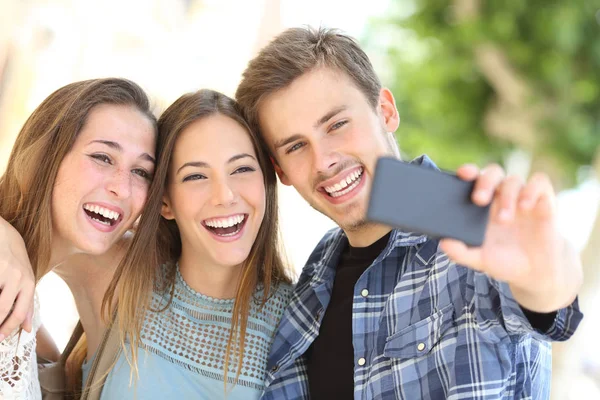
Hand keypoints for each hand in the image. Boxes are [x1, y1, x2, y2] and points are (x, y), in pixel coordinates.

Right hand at [0, 219, 34, 339]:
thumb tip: (27, 329)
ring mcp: (3, 271)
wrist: (3, 233)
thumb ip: (26, 303)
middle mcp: (17, 277)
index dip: (8, 328)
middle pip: (2, 309)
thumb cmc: (14, 260)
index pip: (19, 312)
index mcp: (28, 283)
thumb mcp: (25, 279)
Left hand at [439, 164, 582, 312]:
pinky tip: (525, 206)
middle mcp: (501, 196)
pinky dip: (532, 190)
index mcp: (482, 204)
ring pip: (513, 180)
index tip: (462, 174)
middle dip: (485, 182)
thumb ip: (461, 253)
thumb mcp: (480, 260)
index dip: (468, 171)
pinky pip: (539, 182)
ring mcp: (522, 197)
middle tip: (479, 200)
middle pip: (492, 173)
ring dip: (507, 197)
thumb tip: (443, 244)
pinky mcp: (544, 201)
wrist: (535, 271)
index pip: (474, 178)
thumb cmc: (503, 260)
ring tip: (504, 219)